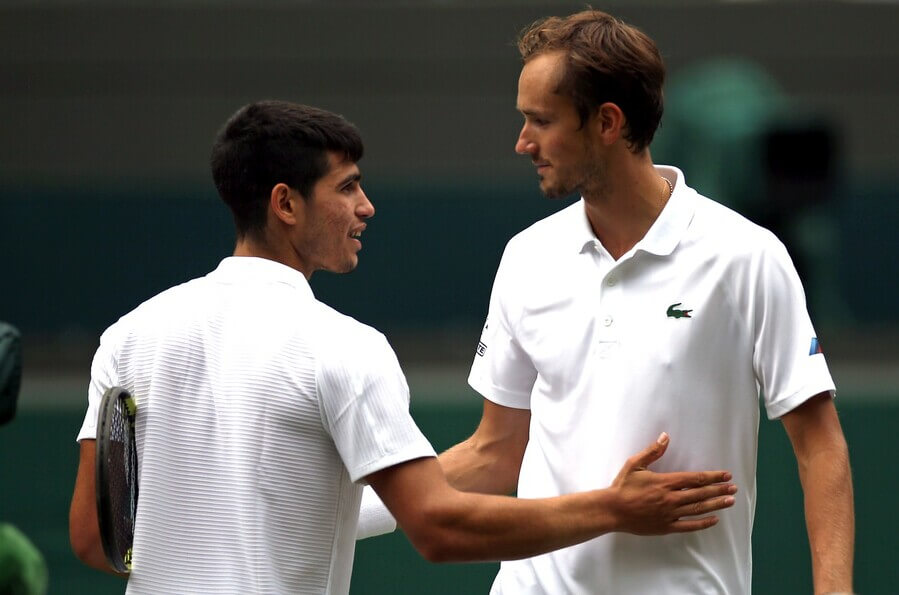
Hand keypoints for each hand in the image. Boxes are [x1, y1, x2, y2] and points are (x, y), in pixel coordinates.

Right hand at [609, 432, 736, 534]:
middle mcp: (671, 498)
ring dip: (716, 504)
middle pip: (701, 493)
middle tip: (734, 487)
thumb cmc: (622, 486)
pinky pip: (689, 526)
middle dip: (719, 489)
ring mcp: (670, 514)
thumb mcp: (635, 464)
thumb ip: (652, 451)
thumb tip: (665, 437)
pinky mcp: (666, 526)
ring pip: (698, 509)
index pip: (695, 479)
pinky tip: (714, 520)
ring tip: (730, 500)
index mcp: (665, 482)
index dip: (712, 476)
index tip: (726, 475)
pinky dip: (703, 523)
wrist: (611, 510)